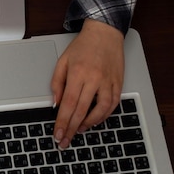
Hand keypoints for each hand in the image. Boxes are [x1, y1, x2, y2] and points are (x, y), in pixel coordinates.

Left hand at [51, 19, 124, 148]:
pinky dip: (104, 115)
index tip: (58, 134)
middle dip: (72, 129)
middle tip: (65, 141)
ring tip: (79, 130)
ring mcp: (108, 81)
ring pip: (101, 110)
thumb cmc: (82, 46)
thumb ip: (57, 83)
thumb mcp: (62, 62)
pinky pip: (113, 104)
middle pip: (81, 111)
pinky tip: (95, 120)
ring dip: (89, 124)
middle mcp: (94, 79)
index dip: (62, 122)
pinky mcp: (118, 83)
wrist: (104, 33)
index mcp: (78, 73)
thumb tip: (56, 104)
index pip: (68, 104)